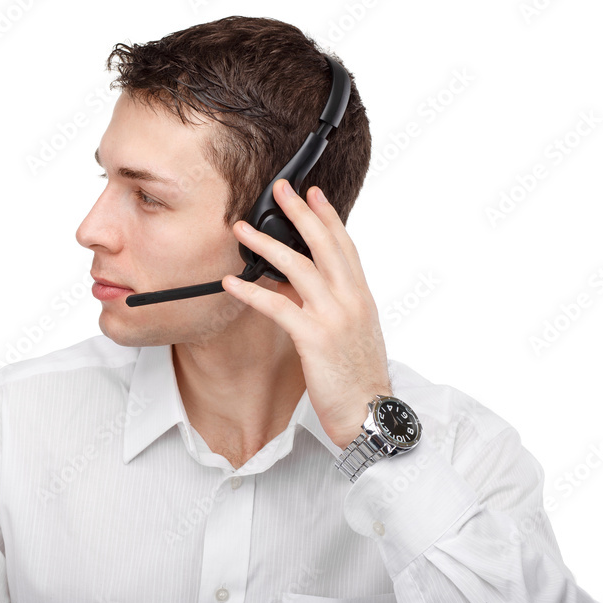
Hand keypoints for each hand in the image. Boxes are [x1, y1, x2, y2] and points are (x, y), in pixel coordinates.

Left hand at [222, 179, 392, 450]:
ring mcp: (334, 317)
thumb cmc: (358, 378)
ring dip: (266, 244)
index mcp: (361, 297)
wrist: (370, 413)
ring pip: (298, 267)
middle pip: (323, 244)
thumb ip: (331, 306)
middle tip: (279, 189)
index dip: (327, 216)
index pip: (344, 245)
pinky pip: (278, 306)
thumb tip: (298, 287)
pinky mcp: (315, 338)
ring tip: (242, 229)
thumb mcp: (352, 333)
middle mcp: (351, 300)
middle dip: (299, 212)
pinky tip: (232, 283)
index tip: (312, 193)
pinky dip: (252, 292)